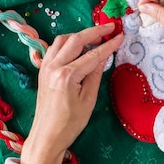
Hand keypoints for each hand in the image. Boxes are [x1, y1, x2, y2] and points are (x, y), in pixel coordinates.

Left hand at [20, 23, 123, 163]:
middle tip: (110, 27)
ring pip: (62, 40)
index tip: (120, 36)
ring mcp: (45, 67)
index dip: (108, 45)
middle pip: (75, 40)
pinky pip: (54, 48)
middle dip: (94, 31)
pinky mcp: (42, 70)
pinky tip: (78, 46)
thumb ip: (95, 74)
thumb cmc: (70, 123)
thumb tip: (103, 57)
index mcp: (67, 75)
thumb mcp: (88, 100)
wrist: (47, 136)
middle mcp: (53, 66)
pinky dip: (67, 43)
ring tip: (95, 36)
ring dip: (79, 35)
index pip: (92, 54)